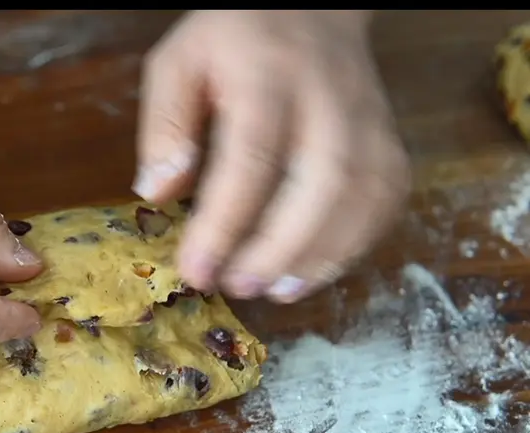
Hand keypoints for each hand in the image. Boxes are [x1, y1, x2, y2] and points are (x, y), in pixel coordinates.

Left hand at [134, 10, 410, 302]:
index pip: (251, 159)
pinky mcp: (387, 137)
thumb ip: (164, 123)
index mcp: (266, 76)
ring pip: (364, 195)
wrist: (310, 4)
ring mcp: (367, 117)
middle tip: (239, 287)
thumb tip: (158, 193)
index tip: (196, 271)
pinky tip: (319, 267)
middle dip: (281, 248)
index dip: (223, 224)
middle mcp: (328, 97)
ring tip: (277, 290)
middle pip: (322, 182)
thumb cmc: (233, 39)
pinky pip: (388, 196)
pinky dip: (358, 241)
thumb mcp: (178, 62)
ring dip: (324, 254)